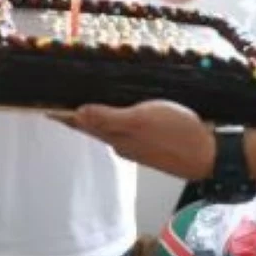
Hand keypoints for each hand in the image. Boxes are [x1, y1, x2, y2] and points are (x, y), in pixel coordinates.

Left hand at [65, 100, 216, 180]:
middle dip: (76, 116)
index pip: (82, 123)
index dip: (63, 114)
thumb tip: (78, 114)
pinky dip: (116, 121)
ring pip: (110, 130)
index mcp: (116, 137)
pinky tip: (120, 113)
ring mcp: (139, 146)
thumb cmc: (178, 133)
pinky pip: (126, 131)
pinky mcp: (153, 145)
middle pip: (93, 127)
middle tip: (59, 101)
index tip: (44, 106)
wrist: (211, 155)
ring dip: (96, 118)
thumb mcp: (141, 119)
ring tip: (83, 104)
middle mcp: (123, 143)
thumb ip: (110, 117)